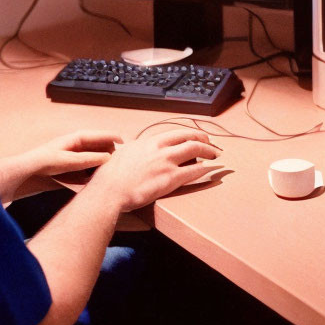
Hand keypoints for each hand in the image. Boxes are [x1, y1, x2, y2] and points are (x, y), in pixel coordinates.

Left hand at [0, 130, 121, 202]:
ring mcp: (66, 162)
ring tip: (110, 172)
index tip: (123, 140)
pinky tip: (93, 184)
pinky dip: (88, 177)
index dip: (109, 137)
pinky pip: (80, 174)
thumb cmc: (39, 163)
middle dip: (106, 152)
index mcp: (71, 140)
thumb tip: (107, 157)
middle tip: (121, 159)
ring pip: (88, 162)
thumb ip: (86, 159)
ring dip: (97, 166)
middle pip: (93, 148)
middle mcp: (70, 149)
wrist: (18, 178)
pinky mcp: (62, 174)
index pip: (95, 136)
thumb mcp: (66, 160)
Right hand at [83, 128, 220, 212]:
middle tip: (212, 145)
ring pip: (195, 150)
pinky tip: (210, 170)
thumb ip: (135, 150)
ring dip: (209, 152)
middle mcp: (160, 148)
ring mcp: (166, 162)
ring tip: (216, 156)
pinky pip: (194, 171)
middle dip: (205, 140)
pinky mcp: (170, 178)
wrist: (109, 191)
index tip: (198, 137)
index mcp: (149, 142)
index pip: (177, 133)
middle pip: (190, 137)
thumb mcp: (123, 154)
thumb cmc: (111, 176)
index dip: (191, 134)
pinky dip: (205, 169)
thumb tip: (134, 150)